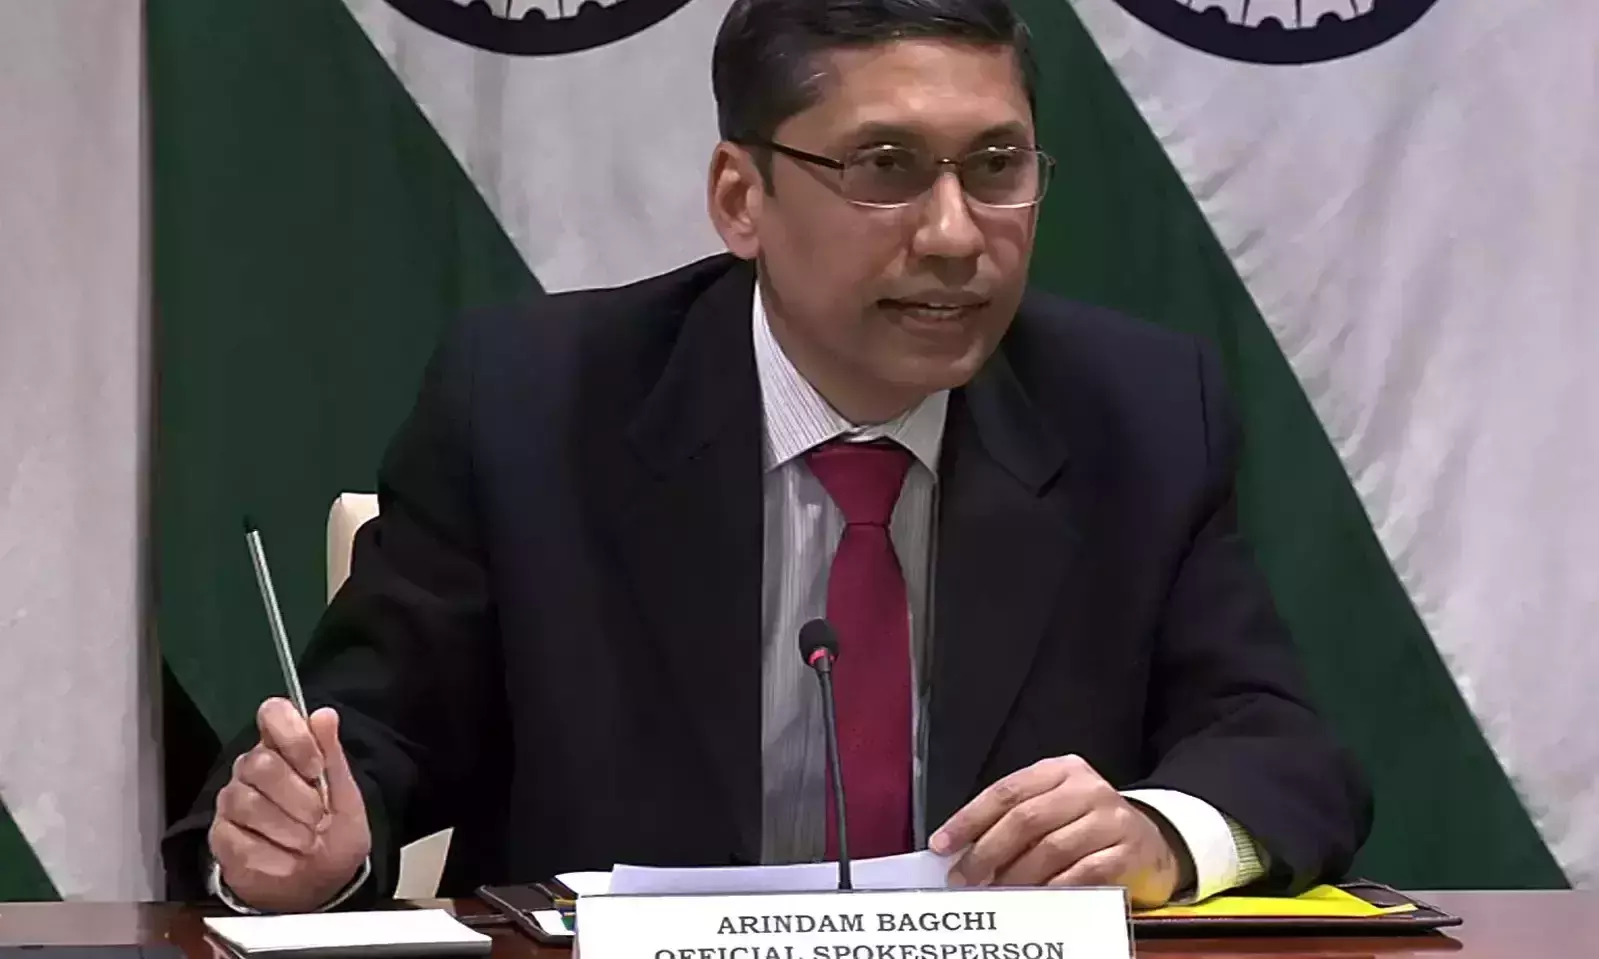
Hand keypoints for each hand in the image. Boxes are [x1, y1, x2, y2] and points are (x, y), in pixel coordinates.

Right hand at [209, 698, 371, 911]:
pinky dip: (270, 855)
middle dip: (297, 796)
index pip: (273, 713)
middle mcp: (252, 768)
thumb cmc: (333, 831)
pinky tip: (288, 860)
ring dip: (286, 828)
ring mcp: (232, 801)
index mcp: (286, 748)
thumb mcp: (345, 795)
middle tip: (319, 818)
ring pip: (246, 802)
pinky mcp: (220, 836)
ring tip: (308, 843)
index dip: (294, 736)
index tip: (316, 768)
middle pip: (260, 763)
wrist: (320, 882)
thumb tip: (323, 715)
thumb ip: (332, 755)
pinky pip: (236, 839)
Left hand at [929, 755, 1183, 906]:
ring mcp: (1112, 819)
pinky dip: (1054, 889)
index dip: (970, 819)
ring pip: (1052, 848)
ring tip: (995, 894)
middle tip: (964, 879)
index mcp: (1061, 770)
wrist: (1152, 842)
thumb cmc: (1087, 826)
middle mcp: (1088, 788)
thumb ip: (1015, 820)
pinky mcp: (1129, 851)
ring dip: (1017, 876)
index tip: (942, 845)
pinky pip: (1084, 873)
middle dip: (988, 852)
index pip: (1006, 791)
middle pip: (1026, 818)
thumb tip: (961, 850)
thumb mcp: (1054, 808)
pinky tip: (1035, 901)